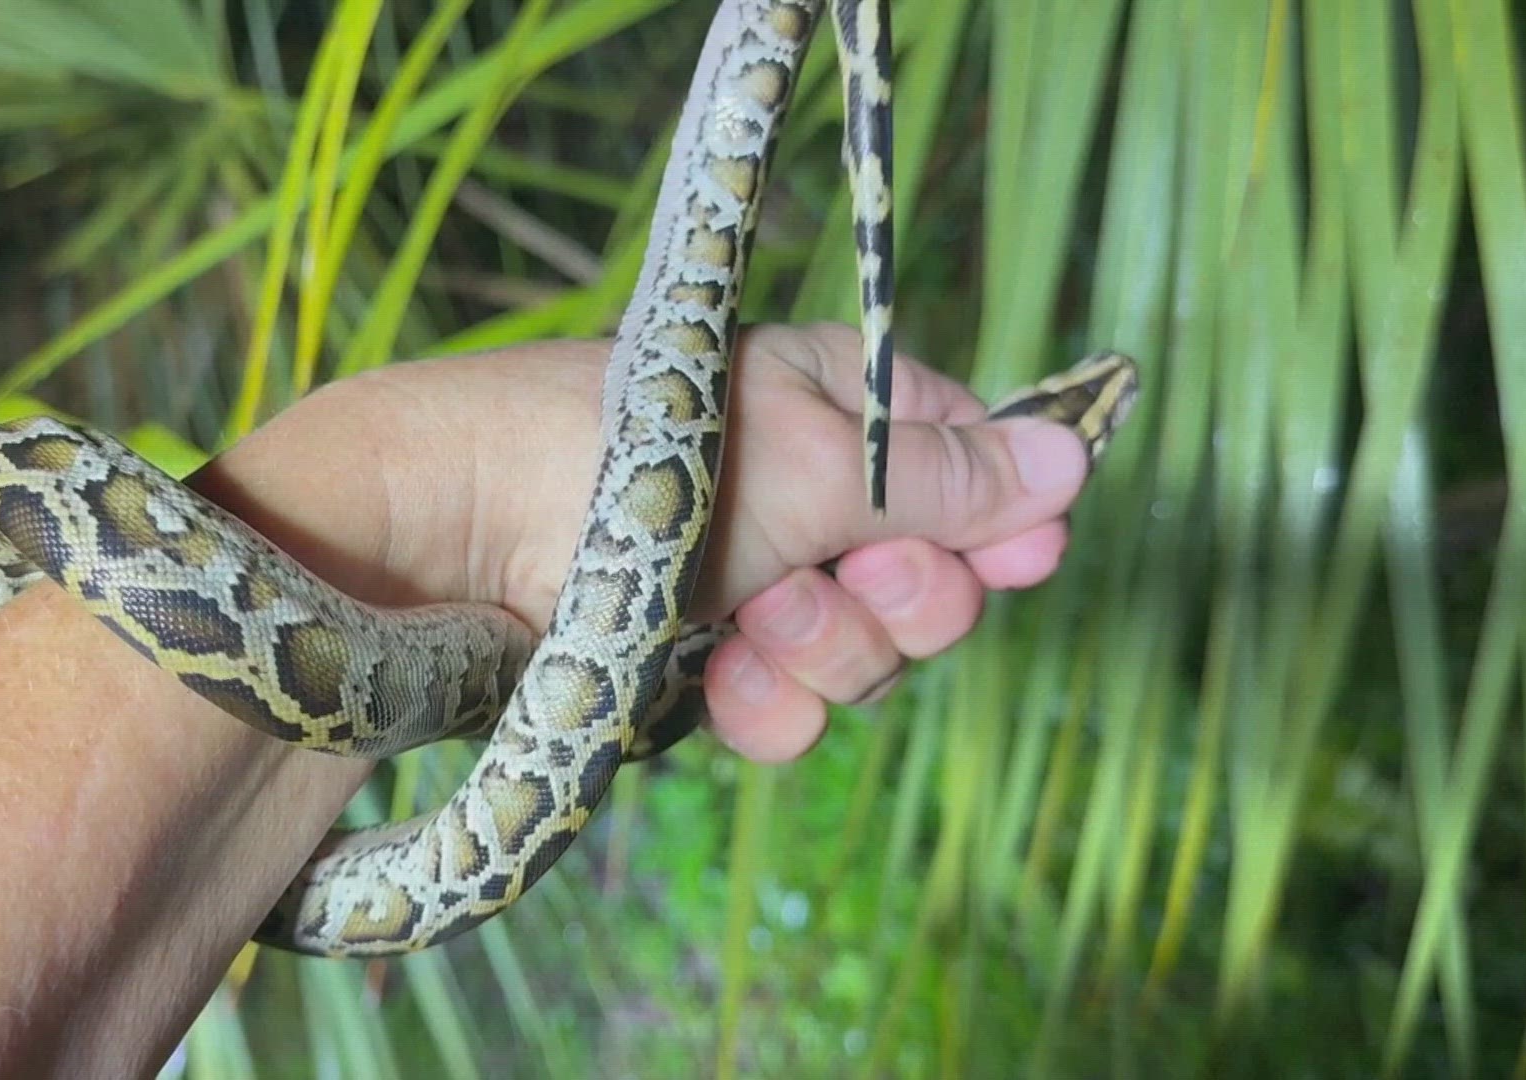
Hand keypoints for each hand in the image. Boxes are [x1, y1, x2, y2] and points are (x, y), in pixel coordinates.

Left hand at [193, 323, 1088, 765]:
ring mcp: (739, 576)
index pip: (957, 458)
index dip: (1000, 518)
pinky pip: (779, 697)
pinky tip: (733, 696)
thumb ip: (947, 483)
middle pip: (922, 570)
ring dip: (829, 656)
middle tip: (859, 589)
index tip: (1026, 560)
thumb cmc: (634, 465)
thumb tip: (1078, 457)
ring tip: (764, 634)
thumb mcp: (815, 467)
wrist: (446, 542)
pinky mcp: (690, 655)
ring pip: (855, 648)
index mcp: (828, 402)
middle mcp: (791, 488)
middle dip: (903, 599)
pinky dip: (769, 703)